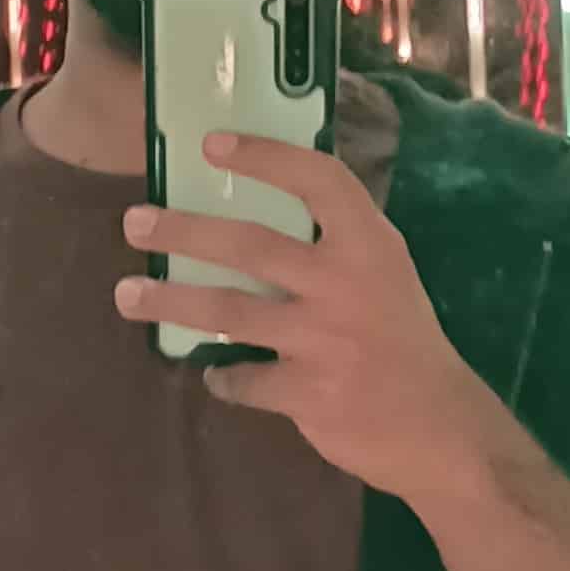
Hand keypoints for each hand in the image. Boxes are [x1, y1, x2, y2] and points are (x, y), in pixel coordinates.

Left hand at [113, 129, 496, 504]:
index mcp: (370, 245)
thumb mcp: (385, 276)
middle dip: (182, 231)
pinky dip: (223, 377)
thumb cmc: (403, 341)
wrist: (441, 426)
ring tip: (128, 295)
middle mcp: (345, 283)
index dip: (265, 156)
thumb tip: (256, 219)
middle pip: (248, 244)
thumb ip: (336, 246)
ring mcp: (323, 340)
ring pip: (226, 311)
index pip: (317, 180)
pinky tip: (215, 374)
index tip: (212, 144)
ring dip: (169, 302)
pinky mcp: (307, 393)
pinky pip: (242, 379)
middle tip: (136, 222)